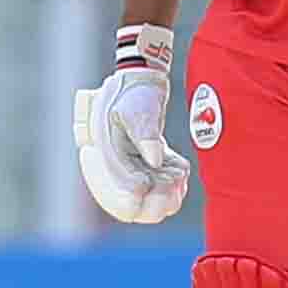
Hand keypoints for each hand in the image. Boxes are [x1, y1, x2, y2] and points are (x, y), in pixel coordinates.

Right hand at [73, 25, 189, 224]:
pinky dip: (173, 186)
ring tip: (178, 173)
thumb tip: (156, 161)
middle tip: (172, 182)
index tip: (149, 183)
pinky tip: (181, 170)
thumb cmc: (135, 91)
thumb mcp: (137, 109)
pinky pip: (160, 189)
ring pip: (150, 202)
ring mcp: (133, 168)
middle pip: (133, 208)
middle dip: (155, 202)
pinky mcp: (147, 165)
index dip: (136, 196)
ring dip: (167, 195)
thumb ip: (146, 135)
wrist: (141, 79)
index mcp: (107, 156)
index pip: (119, 193)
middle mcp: (117, 168)